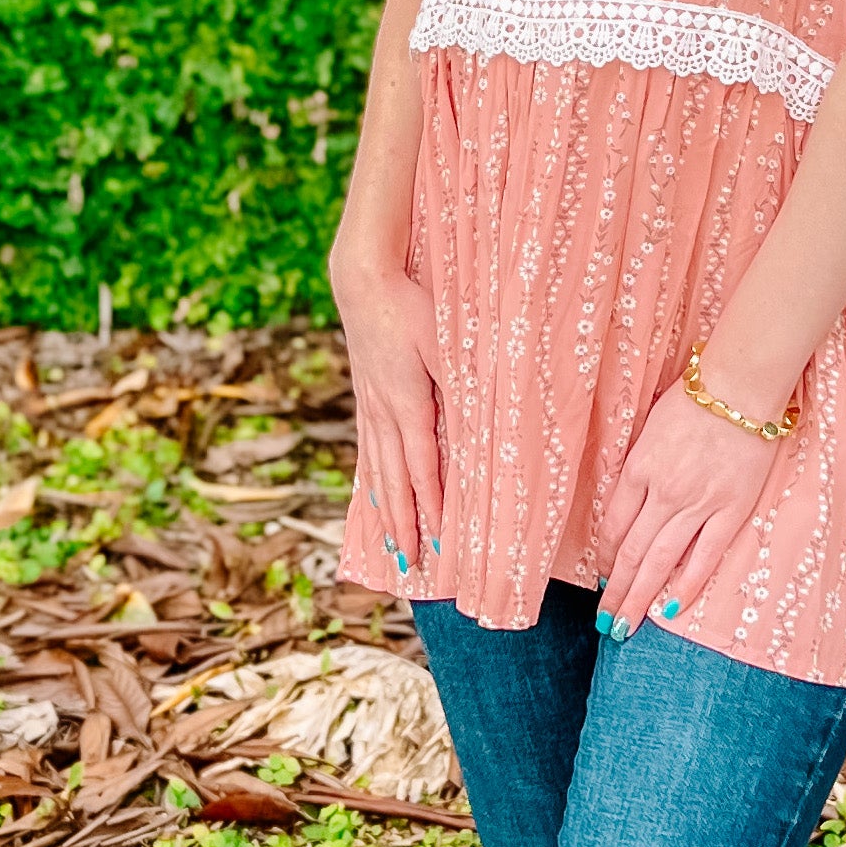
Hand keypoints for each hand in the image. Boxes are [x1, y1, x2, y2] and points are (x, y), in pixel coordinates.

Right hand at [335, 256, 443, 581]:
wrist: (362, 280)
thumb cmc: (412, 305)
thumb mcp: (447, 339)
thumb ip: (465, 381)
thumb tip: (483, 421)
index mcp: (408, 403)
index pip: (423, 467)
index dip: (433, 507)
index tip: (441, 543)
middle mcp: (384, 414)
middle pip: (395, 482)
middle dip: (405, 526)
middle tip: (411, 566)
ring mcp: (369, 408)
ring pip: (377, 472)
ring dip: (386, 513)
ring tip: (391, 547)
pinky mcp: (364, 399)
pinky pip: (368, 452)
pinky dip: (372, 483)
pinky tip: (374, 499)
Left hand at [595, 368, 784, 638]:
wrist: (742, 386)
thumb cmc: (698, 396)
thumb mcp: (652, 425)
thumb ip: (642, 462)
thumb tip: (631, 495)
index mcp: (638, 468)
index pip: (614, 524)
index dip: (607, 556)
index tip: (604, 575)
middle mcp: (662, 492)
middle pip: (631, 552)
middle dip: (616, 592)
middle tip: (605, 624)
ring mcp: (697, 504)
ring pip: (660, 562)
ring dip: (639, 599)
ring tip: (626, 629)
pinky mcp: (730, 510)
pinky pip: (704, 557)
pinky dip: (685, 586)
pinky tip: (670, 611)